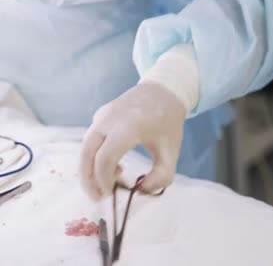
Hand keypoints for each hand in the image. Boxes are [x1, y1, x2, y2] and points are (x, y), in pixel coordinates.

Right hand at [80, 82, 186, 199]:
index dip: (103, 180)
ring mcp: (101, 115)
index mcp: (128, 126)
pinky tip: (113, 165)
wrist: (163, 91)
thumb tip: (139, 191)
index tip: (111, 194)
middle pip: (86, 153)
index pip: (104, 158)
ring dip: (91, 169)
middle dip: (88, 179)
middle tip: (98, 197)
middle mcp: (108, 119)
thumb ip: (161, 176)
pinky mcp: (99, 115)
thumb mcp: (171, 152)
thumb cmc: (168, 122)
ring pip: (85, 147)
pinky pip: (90, 139)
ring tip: (110, 182)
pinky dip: (94, 156)